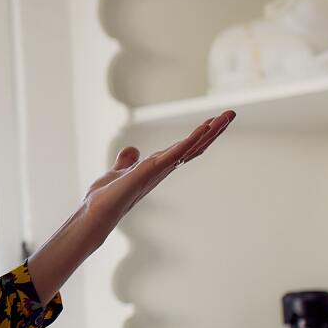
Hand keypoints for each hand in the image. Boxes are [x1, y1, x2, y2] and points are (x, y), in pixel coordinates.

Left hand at [82, 110, 236, 232]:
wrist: (96, 213)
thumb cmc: (106, 198)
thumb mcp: (118, 172)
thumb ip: (126, 161)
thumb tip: (132, 150)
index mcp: (158, 166)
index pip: (184, 148)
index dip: (199, 135)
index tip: (214, 121)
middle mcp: (163, 168)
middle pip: (194, 146)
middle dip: (213, 131)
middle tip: (231, 114)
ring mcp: (160, 169)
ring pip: (191, 147)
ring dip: (210, 131)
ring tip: (227, 116)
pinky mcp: (152, 169)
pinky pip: (177, 152)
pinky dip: (192, 140)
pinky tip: (205, 128)